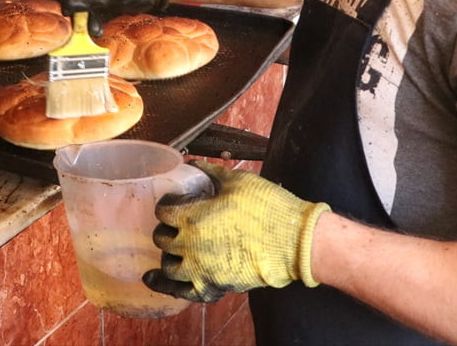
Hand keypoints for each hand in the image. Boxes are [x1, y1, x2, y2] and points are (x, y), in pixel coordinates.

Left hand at [142, 160, 329, 302]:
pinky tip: (176, 280)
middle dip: (166, 230)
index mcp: (192, 218)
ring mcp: (202, 270)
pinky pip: (188, 292)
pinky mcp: (217, 286)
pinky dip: (179, 287)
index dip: (166, 205)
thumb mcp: (237, 181)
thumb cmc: (267, 208)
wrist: (294, 241)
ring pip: (170, 269)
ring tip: (179, 251)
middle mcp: (191, 246)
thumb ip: (211, 172)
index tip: (173, 202)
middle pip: (162, 241)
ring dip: (171, 258)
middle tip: (176, 225)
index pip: (163, 212)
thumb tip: (194, 164)